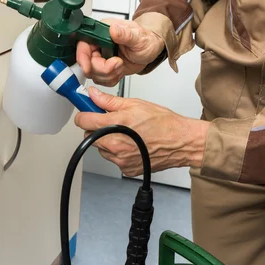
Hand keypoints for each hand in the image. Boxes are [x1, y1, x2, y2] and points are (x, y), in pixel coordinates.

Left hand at [75, 87, 208, 176]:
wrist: (181, 142)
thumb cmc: (163, 123)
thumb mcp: (135, 104)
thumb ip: (109, 101)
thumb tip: (93, 95)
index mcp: (115, 125)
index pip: (83, 121)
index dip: (83, 114)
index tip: (86, 112)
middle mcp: (115, 145)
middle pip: (89, 137)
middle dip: (96, 128)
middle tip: (110, 122)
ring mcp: (120, 159)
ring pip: (101, 150)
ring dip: (107, 142)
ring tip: (126, 134)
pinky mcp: (126, 169)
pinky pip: (114, 160)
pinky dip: (119, 153)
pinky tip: (132, 145)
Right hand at [77, 19, 164, 86]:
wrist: (151, 49)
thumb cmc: (145, 39)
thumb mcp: (138, 36)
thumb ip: (125, 34)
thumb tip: (113, 29)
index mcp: (102, 32)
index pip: (83, 45)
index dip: (83, 58)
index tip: (89, 67)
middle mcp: (98, 45)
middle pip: (88, 63)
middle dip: (103, 69)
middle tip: (118, 64)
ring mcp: (101, 58)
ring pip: (94, 74)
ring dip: (109, 75)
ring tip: (121, 66)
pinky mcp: (105, 68)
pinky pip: (102, 80)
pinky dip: (112, 80)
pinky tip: (120, 71)